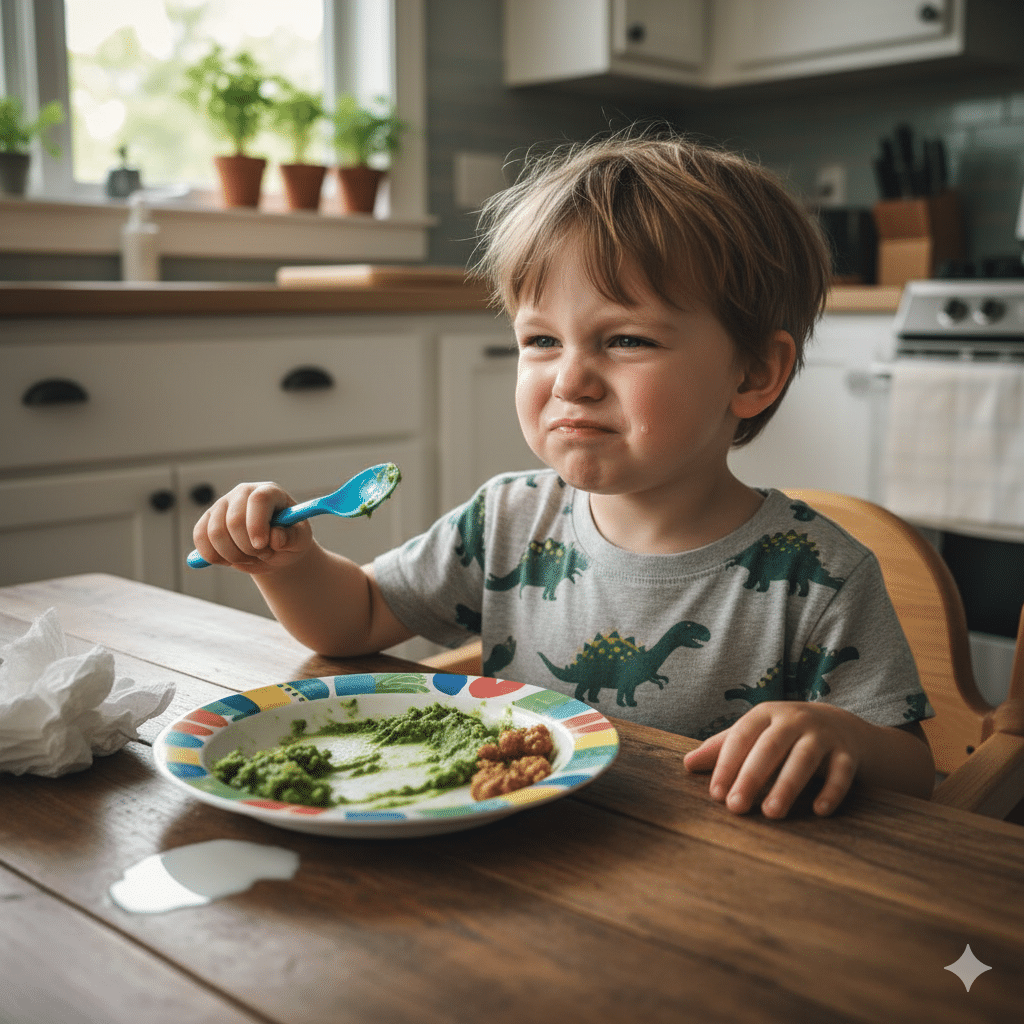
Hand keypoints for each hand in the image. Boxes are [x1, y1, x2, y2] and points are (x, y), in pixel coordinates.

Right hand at [191, 481, 314, 574]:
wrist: (272, 551)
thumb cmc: (288, 540)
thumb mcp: (299, 541)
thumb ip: (292, 538)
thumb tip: (276, 537)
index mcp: (270, 492)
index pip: (259, 500)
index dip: (257, 524)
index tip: (261, 545)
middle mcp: (243, 493)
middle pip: (234, 519)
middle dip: (247, 547)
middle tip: (263, 554)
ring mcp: (222, 505)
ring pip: (215, 533)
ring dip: (233, 555)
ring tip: (251, 557)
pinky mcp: (206, 520)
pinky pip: (200, 539)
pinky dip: (214, 556)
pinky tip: (231, 558)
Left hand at [683, 702, 863, 818]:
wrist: (840, 725)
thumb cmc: (783, 735)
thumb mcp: (754, 734)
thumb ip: (722, 748)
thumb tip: (687, 764)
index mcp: (765, 714)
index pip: (741, 737)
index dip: (727, 765)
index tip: (716, 794)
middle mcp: (794, 720)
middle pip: (769, 747)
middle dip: (751, 777)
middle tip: (736, 808)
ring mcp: (823, 734)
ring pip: (804, 759)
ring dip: (787, 786)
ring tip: (772, 813)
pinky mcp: (848, 752)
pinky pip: (840, 772)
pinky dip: (831, 790)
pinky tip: (819, 810)